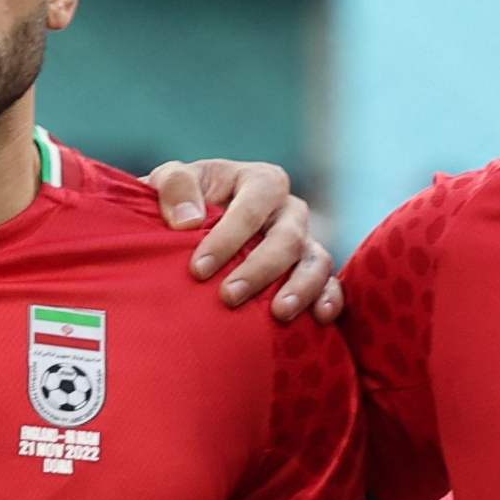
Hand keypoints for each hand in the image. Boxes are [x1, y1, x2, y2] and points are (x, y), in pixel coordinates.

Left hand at [165, 159, 337, 320]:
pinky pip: (331, 284)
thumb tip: (189, 220)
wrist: (192, 229)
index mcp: (259, 182)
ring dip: (300, 287)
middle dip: (259, 268)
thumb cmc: (183, 203)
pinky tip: (319, 318)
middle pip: (287, 236)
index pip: (254, 203)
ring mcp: (304, 242)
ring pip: (316, 261)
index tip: (198, 269)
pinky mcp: (310, 272)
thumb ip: (174, 186)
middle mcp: (288, 210)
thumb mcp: (169, 181)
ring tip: (278, 313)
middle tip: (229, 297)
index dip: (229, 236)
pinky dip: (330, 299)